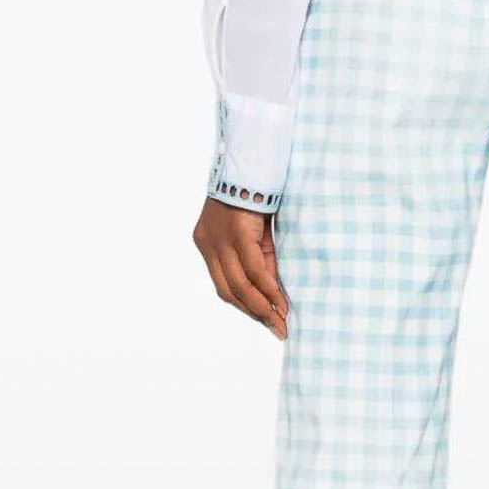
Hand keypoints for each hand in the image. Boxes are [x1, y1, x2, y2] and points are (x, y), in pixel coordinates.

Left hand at [192, 197, 288, 340]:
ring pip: (239, 285)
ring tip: (281, 321)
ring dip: (262, 306)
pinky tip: (280, 301)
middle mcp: (207, 243)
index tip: (266, 320)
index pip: (224, 286)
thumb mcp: (255, 233)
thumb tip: (272, 292)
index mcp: (206, 243)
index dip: (246, 306)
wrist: (252, 160)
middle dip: (255, 313)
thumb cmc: (255, 193)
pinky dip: (267, 288)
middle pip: (228, 291)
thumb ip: (260, 260)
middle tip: (277, 329)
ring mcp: (219, 239)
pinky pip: (253, 270)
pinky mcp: (236, 233)